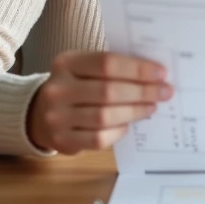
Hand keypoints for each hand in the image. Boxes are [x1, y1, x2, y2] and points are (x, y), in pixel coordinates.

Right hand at [27, 51, 171, 153]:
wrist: (40, 114)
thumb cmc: (75, 86)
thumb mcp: (84, 68)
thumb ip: (113, 68)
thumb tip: (154, 74)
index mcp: (66, 63)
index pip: (107, 63)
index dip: (137, 69)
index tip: (161, 73)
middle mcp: (58, 89)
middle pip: (108, 91)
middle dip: (142, 92)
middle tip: (164, 92)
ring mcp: (57, 117)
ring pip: (105, 117)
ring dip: (135, 112)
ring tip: (151, 107)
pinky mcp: (63, 141)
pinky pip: (99, 138)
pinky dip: (118, 131)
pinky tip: (128, 124)